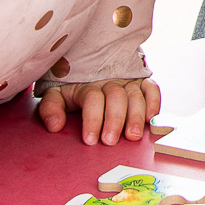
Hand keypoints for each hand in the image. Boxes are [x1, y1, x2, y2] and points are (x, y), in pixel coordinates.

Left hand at [38, 76, 162, 145]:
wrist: (89, 64)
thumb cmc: (72, 86)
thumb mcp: (55, 94)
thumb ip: (51, 108)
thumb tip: (54, 126)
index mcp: (87, 84)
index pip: (92, 99)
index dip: (92, 119)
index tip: (90, 140)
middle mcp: (109, 81)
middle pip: (116, 97)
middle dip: (114, 120)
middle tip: (111, 141)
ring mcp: (127, 81)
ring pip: (135, 95)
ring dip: (135, 115)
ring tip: (133, 136)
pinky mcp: (141, 82)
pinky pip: (151, 88)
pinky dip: (153, 101)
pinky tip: (150, 118)